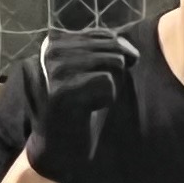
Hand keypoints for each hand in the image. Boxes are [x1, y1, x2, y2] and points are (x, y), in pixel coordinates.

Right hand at [19, 27, 140, 182]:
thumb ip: (106, 52)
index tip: (107, 78)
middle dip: (115, 73)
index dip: (119, 54)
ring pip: (113, 63)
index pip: (104, 35)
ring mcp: (54, 70)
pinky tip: (88, 110)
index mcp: (55, 42)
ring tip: (91, 101)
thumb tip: (132, 52)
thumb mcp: (90, 71)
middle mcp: (51, 51)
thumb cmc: (79, 108)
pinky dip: (107, 99)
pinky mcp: (61, 91)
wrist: (57, 148)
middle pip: (112, 48)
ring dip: (111, 87)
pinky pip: (108, 83)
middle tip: (95, 94)